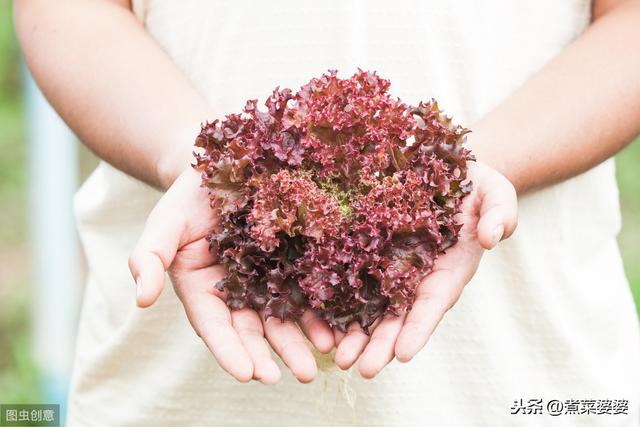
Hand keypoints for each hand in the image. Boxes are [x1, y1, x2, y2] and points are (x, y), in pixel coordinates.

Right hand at [128, 168, 334, 383]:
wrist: (220, 171)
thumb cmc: (186, 200)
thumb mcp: (164, 224)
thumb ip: (150, 259)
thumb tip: (142, 301)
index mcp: (203, 292)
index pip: (216, 328)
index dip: (231, 351)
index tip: (248, 375)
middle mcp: (236, 294)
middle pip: (256, 330)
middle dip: (277, 354)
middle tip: (302, 375)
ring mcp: (266, 280)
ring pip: (286, 315)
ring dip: (306, 337)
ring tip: (330, 353)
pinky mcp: (291, 263)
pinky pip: (307, 288)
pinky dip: (322, 306)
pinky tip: (342, 320)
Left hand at [332, 161, 517, 377]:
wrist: (439, 166)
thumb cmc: (473, 183)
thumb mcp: (494, 192)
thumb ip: (499, 214)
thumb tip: (489, 239)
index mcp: (449, 269)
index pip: (434, 303)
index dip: (420, 328)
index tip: (405, 353)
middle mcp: (418, 277)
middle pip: (399, 317)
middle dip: (381, 344)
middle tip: (362, 369)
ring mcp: (392, 268)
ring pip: (372, 307)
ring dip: (356, 334)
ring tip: (338, 358)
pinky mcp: (368, 253)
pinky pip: (351, 279)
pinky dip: (337, 302)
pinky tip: (320, 322)